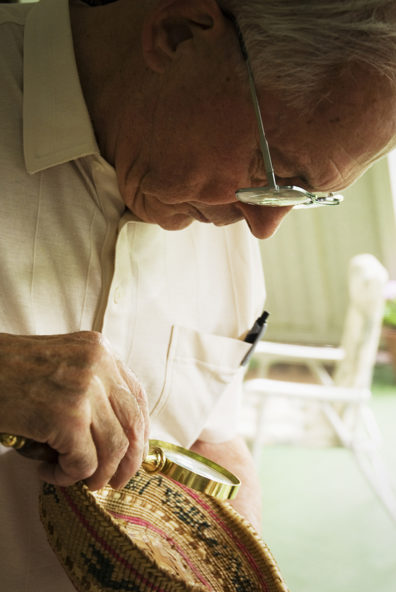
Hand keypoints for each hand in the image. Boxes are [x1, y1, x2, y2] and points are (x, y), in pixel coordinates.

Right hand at [0, 331, 149, 489]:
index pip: (137, 397)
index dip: (139, 433)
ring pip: (113, 449)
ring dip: (96, 474)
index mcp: (100, 350)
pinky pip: (83, 463)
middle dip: (128, 462)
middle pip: (132, 425)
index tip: (132, 454)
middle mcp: (99, 365)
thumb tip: (118, 435)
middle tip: (113, 481)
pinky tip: (48, 471)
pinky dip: (68, 477)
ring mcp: (85, 390)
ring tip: (75, 478)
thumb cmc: (11, 370)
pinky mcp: (67, 417)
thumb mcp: (63, 363)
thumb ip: (93, 385)